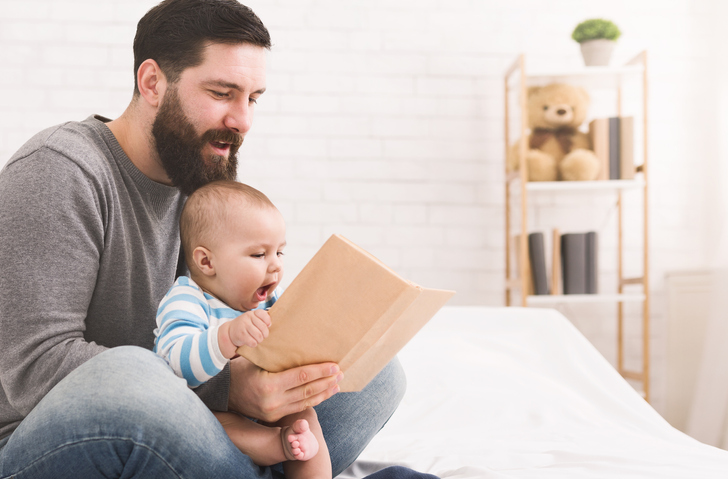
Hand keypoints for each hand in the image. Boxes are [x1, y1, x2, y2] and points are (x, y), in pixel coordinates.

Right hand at [228, 356, 342, 422]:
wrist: (224, 393)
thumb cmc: (241, 369)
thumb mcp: (255, 358)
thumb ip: (274, 352)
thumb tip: (291, 333)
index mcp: (269, 384)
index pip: (301, 377)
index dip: (320, 371)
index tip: (334, 366)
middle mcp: (273, 401)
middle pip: (307, 391)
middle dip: (326, 382)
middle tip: (341, 373)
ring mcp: (274, 411)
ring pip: (306, 402)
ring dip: (324, 392)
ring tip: (337, 383)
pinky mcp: (275, 417)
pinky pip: (299, 407)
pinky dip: (314, 400)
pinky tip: (324, 393)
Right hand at [230, 310, 270, 347]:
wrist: (230, 330)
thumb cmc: (246, 325)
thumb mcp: (252, 319)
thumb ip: (262, 320)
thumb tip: (269, 324)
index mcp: (252, 313)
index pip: (264, 315)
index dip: (268, 322)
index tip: (267, 326)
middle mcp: (247, 317)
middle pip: (263, 328)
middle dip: (265, 334)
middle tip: (262, 336)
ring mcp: (243, 326)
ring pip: (259, 336)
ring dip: (259, 340)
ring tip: (257, 339)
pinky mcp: (240, 335)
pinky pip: (253, 342)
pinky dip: (254, 344)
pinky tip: (251, 342)